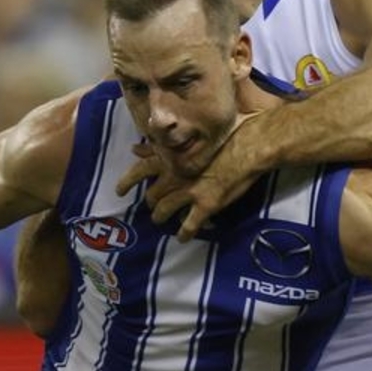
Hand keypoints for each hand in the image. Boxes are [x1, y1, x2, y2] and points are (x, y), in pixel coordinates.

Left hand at [116, 115, 264, 241]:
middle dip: (150, 202)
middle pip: (153, 194)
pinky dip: (184, 233)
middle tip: (150, 207)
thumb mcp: (194, 133)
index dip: (128, 180)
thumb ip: (168, 141)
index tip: (120, 189)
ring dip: (161, 217)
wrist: (251, 146)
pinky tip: (182, 238)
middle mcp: (176, 175)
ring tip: (159, 221)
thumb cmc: (227, 132)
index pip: (142, 169)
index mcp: (173, 157)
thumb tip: (143, 142)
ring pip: (166, 210)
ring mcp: (190, 192)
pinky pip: (189, 225)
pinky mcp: (206, 205)